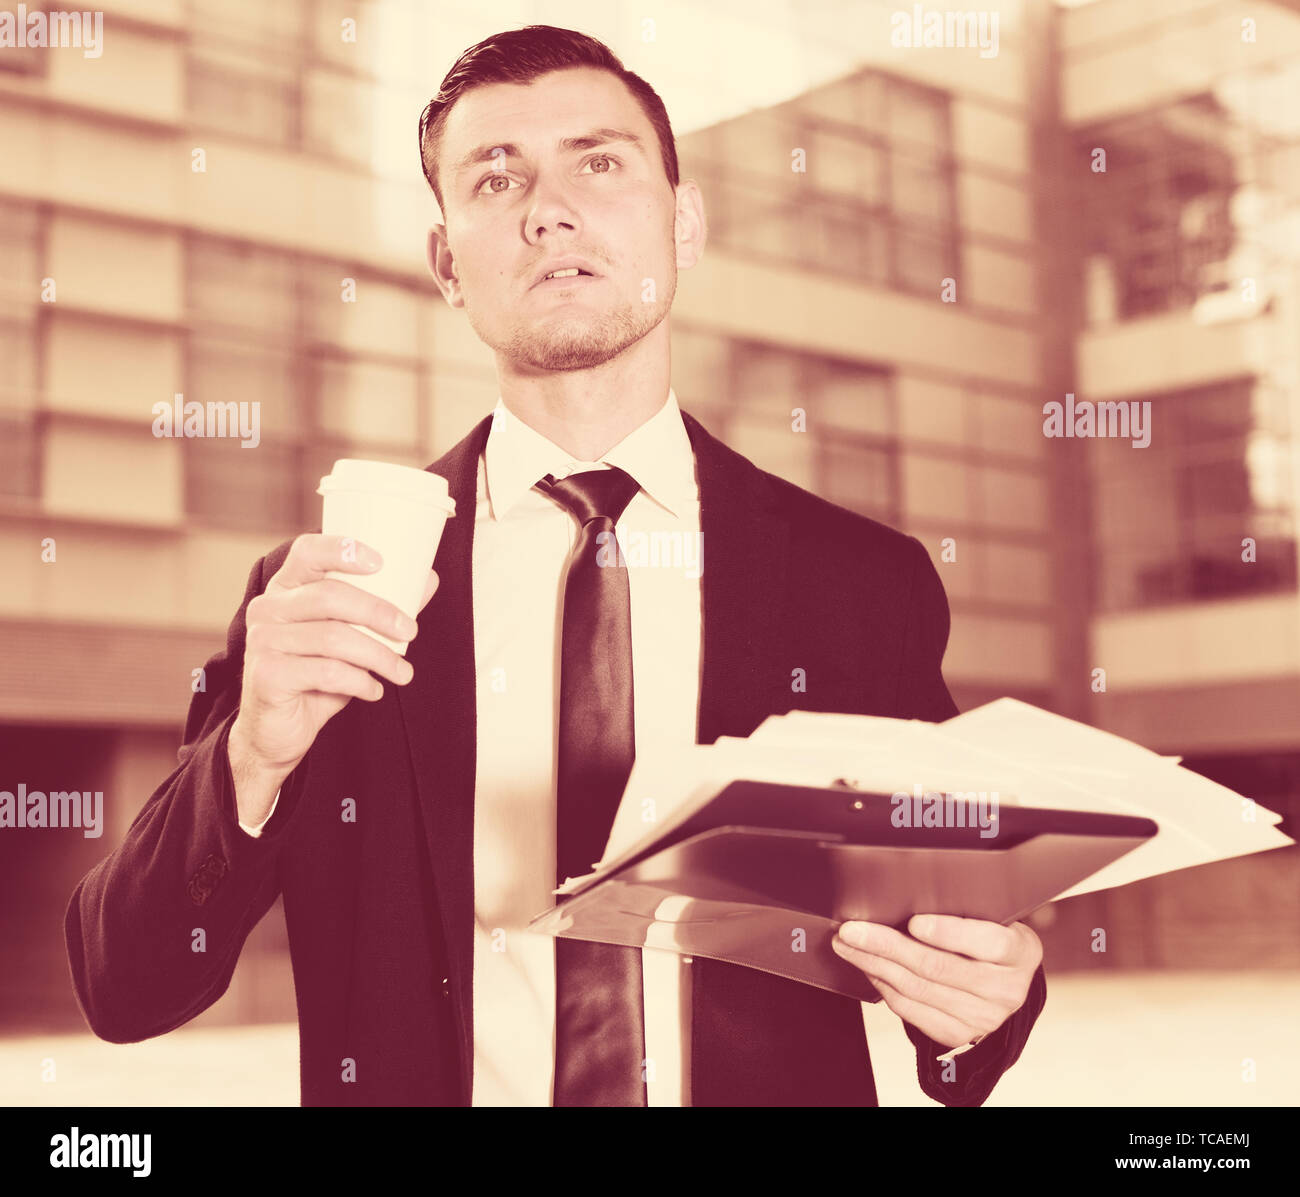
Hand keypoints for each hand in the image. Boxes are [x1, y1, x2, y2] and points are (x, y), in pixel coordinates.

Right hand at [228, 534, 438, 821]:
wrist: (276, 731)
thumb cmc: (316, 676)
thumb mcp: (352, 638)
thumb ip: (383, 607)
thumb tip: (429, 578)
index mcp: (286, 588)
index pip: (307, 552)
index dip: (342, 550)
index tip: (381, 562)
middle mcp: (267, 608)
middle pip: (329, 595)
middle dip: (379, 612)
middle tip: (411, 632)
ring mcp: (263, 641)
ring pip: (333, 637)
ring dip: (379, 656)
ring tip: (402, 672)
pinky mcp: (267, 675)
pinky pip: (326, 672)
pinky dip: (360, 682)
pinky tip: (374, 691)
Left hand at [832, 914, 1042, 1049]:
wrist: (1003, 984)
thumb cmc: (989, 939)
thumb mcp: (992, 919)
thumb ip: (963, 909)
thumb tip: (907, 894)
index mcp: (1019, 952)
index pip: (987, 941)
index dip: (948, 932)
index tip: (913, 921)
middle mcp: (1005, 989)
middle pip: (937, 967)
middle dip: (887, 946)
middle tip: (852, 930)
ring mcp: (982, 1017)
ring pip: (917, 988)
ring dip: (874, 964)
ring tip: (847, 945)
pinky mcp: (958, 1034)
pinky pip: (911, 1010)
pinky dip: (883, 986)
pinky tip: (868, 967)